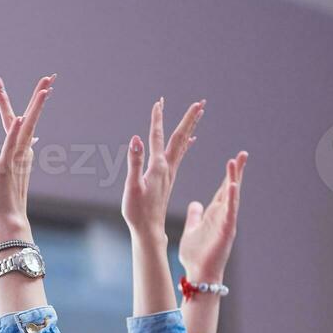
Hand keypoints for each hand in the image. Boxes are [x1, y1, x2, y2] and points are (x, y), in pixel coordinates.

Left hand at [0, 75, 54, 241]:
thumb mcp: (10, 173)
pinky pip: (12, 146)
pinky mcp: (7, 168)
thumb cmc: (6, 201)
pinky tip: (21, 118)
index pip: (22, 121)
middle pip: (30, 118)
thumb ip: (18, 158)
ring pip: (26, 128)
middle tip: (50, 76)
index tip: (37, 84)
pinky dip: (16, 132)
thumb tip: (30, 143)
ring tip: (44, 89)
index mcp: (20, 151)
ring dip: (35, 108)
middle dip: (39, 97)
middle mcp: (21, 151)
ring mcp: (16, 158)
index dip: (26, 103)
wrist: (9, 222)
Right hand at [121, 97, 203, 245]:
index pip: (158, 137)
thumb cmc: (137, 211)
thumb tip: (136, 139)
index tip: (159, 102)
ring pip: (183, 144)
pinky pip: (180, 155)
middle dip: (189, 118)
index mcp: (158, 166)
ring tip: (198, 113)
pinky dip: (186, 143)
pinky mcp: (169, 179)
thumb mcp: (132, 186)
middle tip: (200, 102)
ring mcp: (170, 172)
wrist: (149, 230)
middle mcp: (168, 167)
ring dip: (190, 127)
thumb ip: (135, 161)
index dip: (157, 119)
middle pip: (180, 137)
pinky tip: (191, 140)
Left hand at [178, 152, 246, 281]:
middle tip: (243, 154)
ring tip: (236, 162)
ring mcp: (226, 223)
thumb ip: (195, 217)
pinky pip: (230, 212)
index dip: (228, 175)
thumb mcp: (192, 230)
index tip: (234, 159)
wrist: (199, 274)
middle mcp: (223, 216)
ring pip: (232, 197)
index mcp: (214, 214)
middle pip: (232, 189)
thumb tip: (196, 204)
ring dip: (235, 179)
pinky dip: (232, 199)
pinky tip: (234, 186)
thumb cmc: (196, 255)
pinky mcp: (226, 231)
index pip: (223, 190)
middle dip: (237, 172)